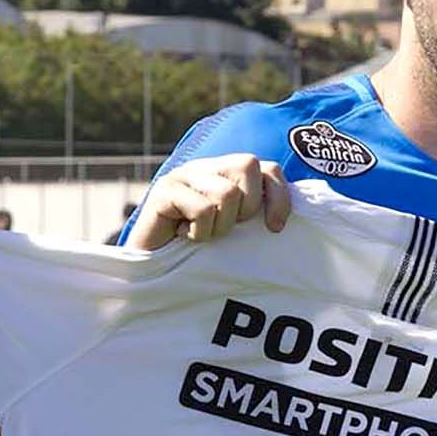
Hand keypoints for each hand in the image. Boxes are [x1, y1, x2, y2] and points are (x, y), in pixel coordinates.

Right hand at [123, 154, 289, 250]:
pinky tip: (184, 236)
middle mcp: (206, 168)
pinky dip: (200, 233)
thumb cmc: (197, 254)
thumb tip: (283, 219)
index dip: (279, 196)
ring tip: (202, 235)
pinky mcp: (164, 191)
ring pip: (227, 192)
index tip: (275, 229)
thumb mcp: (234, 233)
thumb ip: (255, 217)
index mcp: (226, 174)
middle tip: (226, 229)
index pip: (268, 167)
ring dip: (220, 226)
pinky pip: (203, 209)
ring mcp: (183, 176)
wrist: (152, 270)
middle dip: (247, 207)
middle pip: (248, 165)